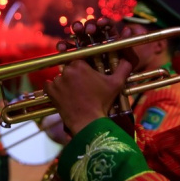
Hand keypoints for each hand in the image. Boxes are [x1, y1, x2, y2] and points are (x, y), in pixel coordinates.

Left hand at [45, 18, 135, 134]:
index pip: (79, 59)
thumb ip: (124, 67)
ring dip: (65, 82)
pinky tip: (64, 95)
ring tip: (75, 93)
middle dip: (75, 75)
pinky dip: (55, 89)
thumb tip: (129, 58)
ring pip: (61, 76)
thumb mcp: (116, 83)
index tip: (87, 76)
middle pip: (69, 67)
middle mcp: (66, 70)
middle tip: (83, 86)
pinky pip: (50, 85)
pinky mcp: (51, 91)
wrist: (88, 122)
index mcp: (80, 64)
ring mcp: (57, 81)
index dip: (84, 68)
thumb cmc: (102, 102)